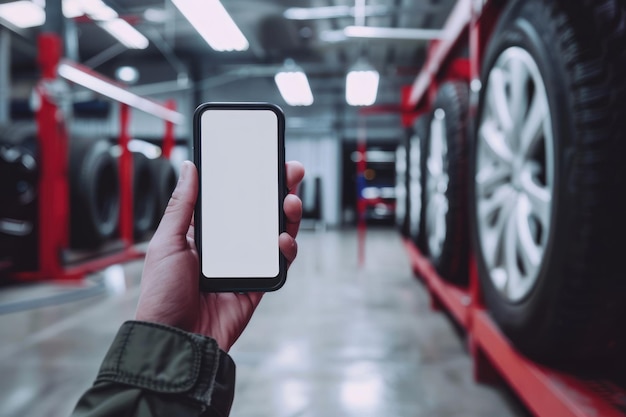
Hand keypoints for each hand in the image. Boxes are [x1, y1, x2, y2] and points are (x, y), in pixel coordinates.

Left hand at [135, 160, 304, 350]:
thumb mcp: (166, 242)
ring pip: (275, 235)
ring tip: (290, 202)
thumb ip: (182, 206)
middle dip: (278, 191)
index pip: (233, 201)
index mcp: (205, 234)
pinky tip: (283, 240)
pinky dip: (286, 249)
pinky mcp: (257, 287)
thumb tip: (189, 168)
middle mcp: (228, 248)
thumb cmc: (161, 294)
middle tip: (291, 172)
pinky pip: (278, 265)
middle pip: (260, 214)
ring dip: (287, 216)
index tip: (264, 161)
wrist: (174, 341)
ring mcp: (245, 267)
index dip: (250, 181)